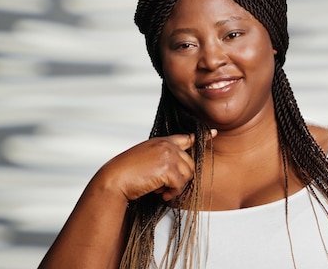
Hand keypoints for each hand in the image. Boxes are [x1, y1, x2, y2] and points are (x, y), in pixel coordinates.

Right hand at [94, 131, 215, 202]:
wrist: (114, 179)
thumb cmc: (127, 173)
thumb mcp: (147, 159)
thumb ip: (163, 158)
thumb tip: (181, 170)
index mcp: (161, 141)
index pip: (185, 137)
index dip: (200, 137)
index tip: (213, 133)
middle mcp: (167, 145)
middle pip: (190, 164)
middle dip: (180, 179)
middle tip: (164, 188)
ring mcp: (168, 155)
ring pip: (187, 175)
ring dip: (176, 187)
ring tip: (160, 190)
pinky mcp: (168, 167)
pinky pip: (180, 184)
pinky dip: (172, 192)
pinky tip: (160, 193)